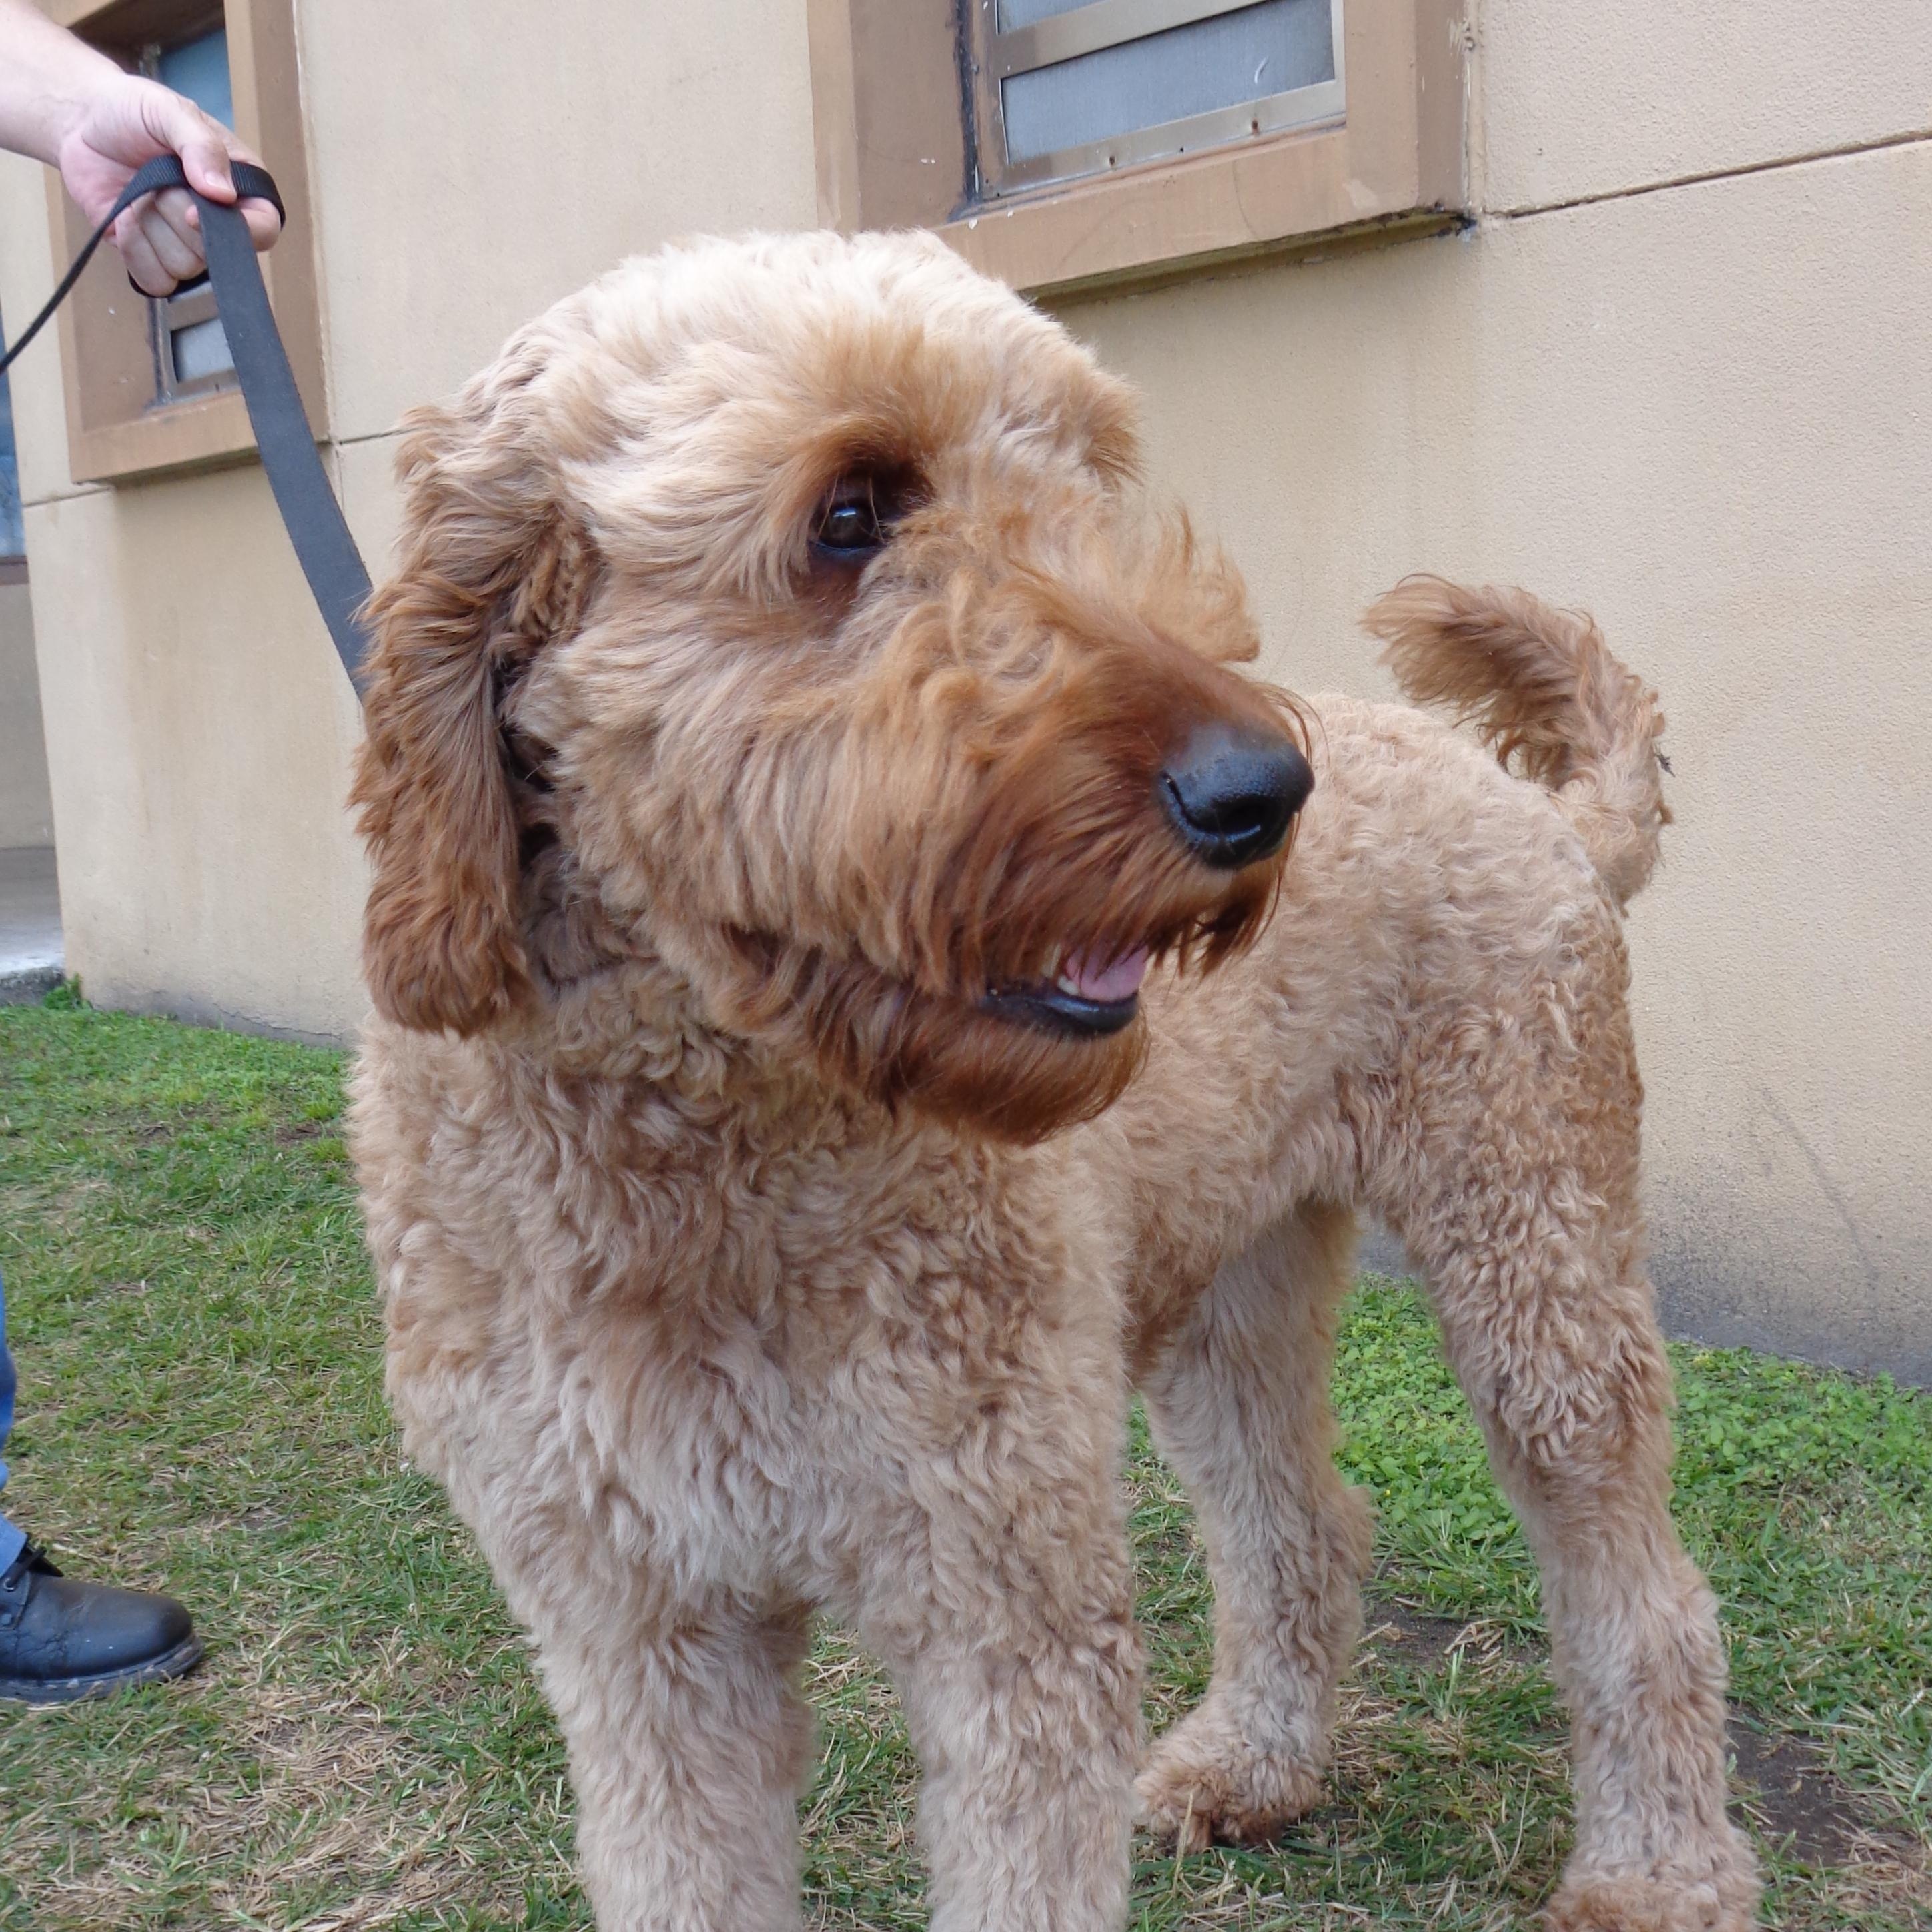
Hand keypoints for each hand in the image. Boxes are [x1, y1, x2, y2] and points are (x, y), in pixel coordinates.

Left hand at [57, 71, 280, 295]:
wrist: (81, 122)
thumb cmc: (131, 112)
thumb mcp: (170, 111)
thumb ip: (201, 145)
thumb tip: (223, 194)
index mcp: (238, 187)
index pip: (265, 227)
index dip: (239, 230)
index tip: (193, 213)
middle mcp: (219, 223)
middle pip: (216, 252)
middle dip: (175, 213)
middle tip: (156, 177)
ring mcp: (186, 245)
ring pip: (184, 267)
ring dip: (151, 228)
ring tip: (139, 192)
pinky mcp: (154, 260)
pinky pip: (155, 281)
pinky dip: (134, 250)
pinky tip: (124, 218)